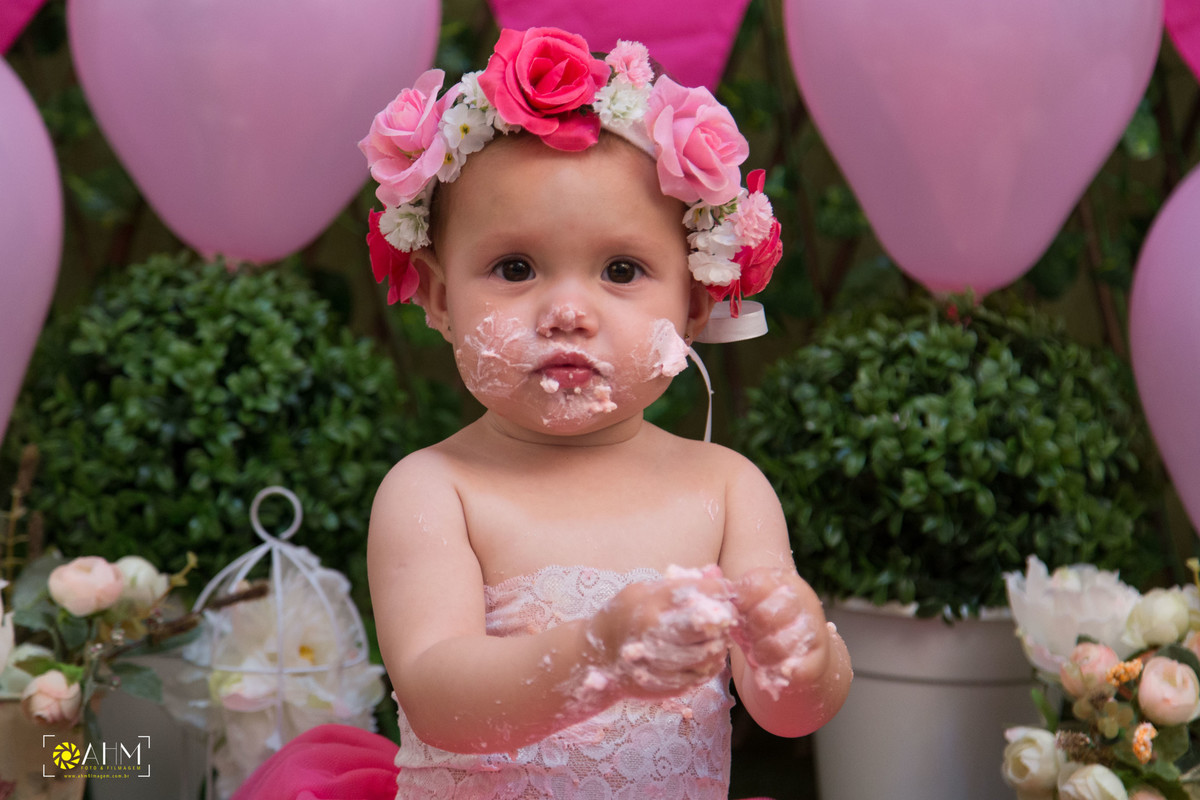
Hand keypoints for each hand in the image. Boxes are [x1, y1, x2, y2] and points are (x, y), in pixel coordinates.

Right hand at [587, 567, 736, 698]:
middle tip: (727, 614)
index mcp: (649, 604)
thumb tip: (714, 572)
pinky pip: (701, 674)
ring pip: (708, 653)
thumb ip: (677, 584)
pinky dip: (712, 664)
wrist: (594, 658)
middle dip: (724, 618)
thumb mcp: (642, 591)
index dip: (719, 589)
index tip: (726, 590)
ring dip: (720, 642)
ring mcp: (660, 662)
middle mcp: (654, 633)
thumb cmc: (622, 617)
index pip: (697, 592)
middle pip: (707, 626)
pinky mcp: (665, 684)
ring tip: (720, 634)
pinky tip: (709, 654)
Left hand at [731, 566, 831, 699]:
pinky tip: (771, 667)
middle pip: (765, 615)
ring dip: (760, 653)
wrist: (803, 656)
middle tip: (747, 637)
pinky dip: (774, 671)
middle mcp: (803, 600)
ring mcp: (814, 628)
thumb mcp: (749, 607)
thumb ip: (732, 594)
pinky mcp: (818, 658)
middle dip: (749, 631)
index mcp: (783, 580)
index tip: (737, 614)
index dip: (740, 603)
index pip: (755, 584)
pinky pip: (789, 668)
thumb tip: (708, 575)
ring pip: (776, 644)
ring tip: (758, 653)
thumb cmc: (766, 627)